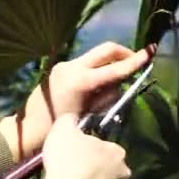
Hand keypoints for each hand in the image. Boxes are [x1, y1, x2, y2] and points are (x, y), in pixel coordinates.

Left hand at [0, 42, 155, 160]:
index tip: (148, 54)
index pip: (114, 68)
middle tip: (137, 61)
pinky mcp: (60, 68)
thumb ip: (106, 96)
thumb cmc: (59, 129)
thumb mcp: (89, 115)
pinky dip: (97, 70)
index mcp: (80, 81)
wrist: (29, 129)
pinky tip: (96, 88)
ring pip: (96, 56)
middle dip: (123, 53)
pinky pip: (86, 63)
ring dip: (109, 64)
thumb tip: (118, 83)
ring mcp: (64, 65)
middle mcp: (72, 67)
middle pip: (106, 50)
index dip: (134, 62)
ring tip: (109, 87)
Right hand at [41, 114, 130, 178]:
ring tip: (51, 177)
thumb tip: (72, 118)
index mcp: (117, 152)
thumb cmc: (67, 158)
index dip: (84, 142)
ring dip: (70, 177)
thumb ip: (70, 118)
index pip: (102, 142)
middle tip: (59, 161)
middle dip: (78, 162)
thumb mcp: (64, 126)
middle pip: (95, 162)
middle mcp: (120, 172)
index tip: (69, 144)